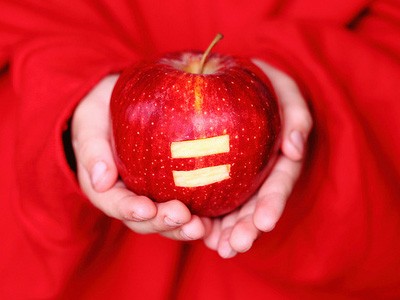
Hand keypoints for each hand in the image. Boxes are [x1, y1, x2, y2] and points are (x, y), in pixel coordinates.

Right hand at [71, 75, 207, 240]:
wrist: (118, 110)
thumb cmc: (101, 117)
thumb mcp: (90, 127)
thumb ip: (93, 151)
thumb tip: (101, 181)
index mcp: (106, 189)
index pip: (115, 203)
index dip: (129, 209)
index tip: (146, 208)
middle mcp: (130, 199)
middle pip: (145, 219)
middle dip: (162, 222)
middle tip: (182, 217)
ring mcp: (152, 196)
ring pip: (166, 219)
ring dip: (182, 226)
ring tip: (200, 227)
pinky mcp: (172, 189)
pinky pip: (186, 204)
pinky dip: (199, 215)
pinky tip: (214, 217)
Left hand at [203, 60, 312, 257]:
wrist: (232, 80)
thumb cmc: (262, 84)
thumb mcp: (285, 90)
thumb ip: (297, 116)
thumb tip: (294, 151)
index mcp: (280, 159)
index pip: (278, 184)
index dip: (273, 204)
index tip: (264, 223)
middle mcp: (260, 175)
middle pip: (256, 206)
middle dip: (247, 229)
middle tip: (233, 246)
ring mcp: (239, 179)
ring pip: (234, 210)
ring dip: (227, 232)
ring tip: (217, 248)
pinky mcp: (217, 177)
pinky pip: (212, 199)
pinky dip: (208, 218)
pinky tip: (198, 232)